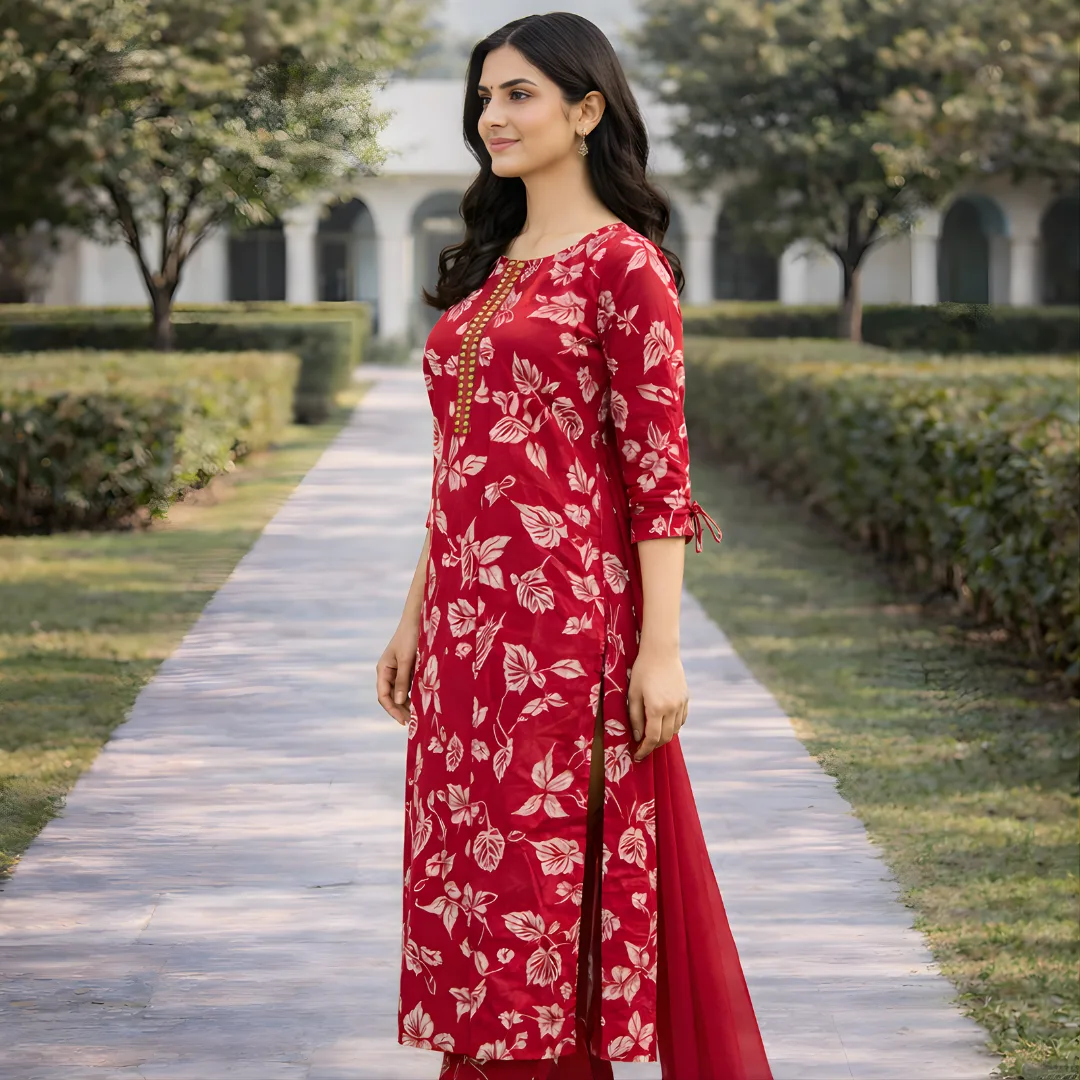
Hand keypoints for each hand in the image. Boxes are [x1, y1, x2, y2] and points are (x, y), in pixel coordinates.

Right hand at [376, 621, 419, 726]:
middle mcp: (388, 672)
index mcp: (383, 670)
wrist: (418, 619)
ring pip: (399, 692)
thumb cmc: (410, 637)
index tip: (403, 721)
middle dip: (400, 709)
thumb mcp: (407, 660)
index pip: (383, 696)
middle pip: (391, 696)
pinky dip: (413, 693)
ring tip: (417, 715)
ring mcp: (397, 670)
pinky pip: (408, 685)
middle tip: (413, 722)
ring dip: (407, 703)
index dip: (392, 710)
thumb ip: (402, 680)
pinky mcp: (407, 667)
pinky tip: (421, 700)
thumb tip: (398, 701)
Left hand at [628, 642, 687, 761]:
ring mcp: (681, 704)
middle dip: (653, 746)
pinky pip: (681, 720)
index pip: (652, 738)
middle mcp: (672, 708)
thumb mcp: (632, 694)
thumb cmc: (642, 671)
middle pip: (665, 738)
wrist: (661, 652)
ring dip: (663, 736)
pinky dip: (672, 726)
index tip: (637, 756)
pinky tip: (663, 723)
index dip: (644, 750)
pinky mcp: (685, 699)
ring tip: (651, 734)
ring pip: (674, 730)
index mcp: (656, 708)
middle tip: (642, 747)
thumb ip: (634, 717)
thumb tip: (637, 737)